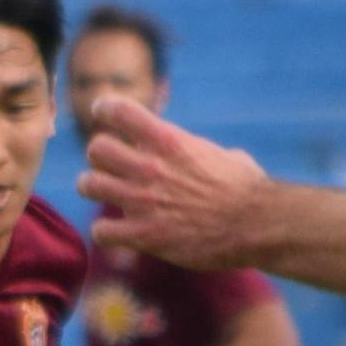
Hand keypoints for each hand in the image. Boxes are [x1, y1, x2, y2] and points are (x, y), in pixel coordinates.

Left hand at [76, 96, 273, 271]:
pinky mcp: (145, 235)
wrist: (257, 225)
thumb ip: (206, 154)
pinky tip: (118, 233)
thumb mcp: (228, 157)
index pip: (118, 110)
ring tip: (107, 194)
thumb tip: (219, 158)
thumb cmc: (249, 190)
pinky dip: (105, 233)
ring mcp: (143, 202)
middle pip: (96, 148)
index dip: (106, 110)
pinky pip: (101, 231)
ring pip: (88, 185)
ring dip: (94, 188)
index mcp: (169, 140)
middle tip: (111, 166)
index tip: (105, 114)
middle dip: (100, 157)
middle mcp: (150, 167)